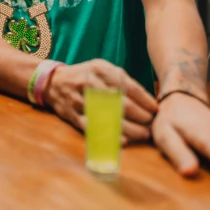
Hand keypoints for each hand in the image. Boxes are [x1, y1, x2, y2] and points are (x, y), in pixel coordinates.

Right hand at [43, 59, 157, 142]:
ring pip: (110, 118)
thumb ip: (122, 80)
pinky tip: (124, 141)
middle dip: (141, 117)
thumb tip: (147, 99)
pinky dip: (110, 136)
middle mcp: (91, 84)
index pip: (128, 87)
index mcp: (100, 70)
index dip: (145, 101)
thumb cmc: (85, 75)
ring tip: (143, 134)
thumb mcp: (102, 68)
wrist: (53, 82)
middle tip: (152, 124)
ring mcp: (81, 101)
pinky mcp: (74, 116)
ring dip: (131, 129)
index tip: (155, 110)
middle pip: (122, 104)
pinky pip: (95, 129)